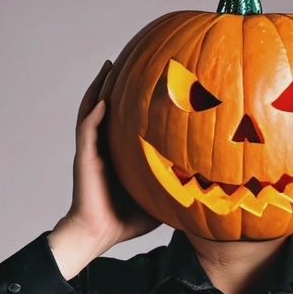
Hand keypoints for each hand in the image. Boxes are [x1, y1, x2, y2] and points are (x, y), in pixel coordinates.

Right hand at [49, 61, 159, 277]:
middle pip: (106, 106)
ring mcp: (93, 151)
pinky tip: (102, 99)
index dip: (132, 99)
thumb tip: (207, 189)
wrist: (98, 235)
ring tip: (108, 65)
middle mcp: (103, 147)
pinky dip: (93, 113)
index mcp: (118, 153)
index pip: (125, 120)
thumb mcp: (157, 200)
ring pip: (93, 110)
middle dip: (113, 82)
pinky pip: (87, 130)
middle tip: (125, 59)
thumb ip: (175, 189)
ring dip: (99, 87)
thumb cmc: (125, 221)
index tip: (146, 78)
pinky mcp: (85, 159)